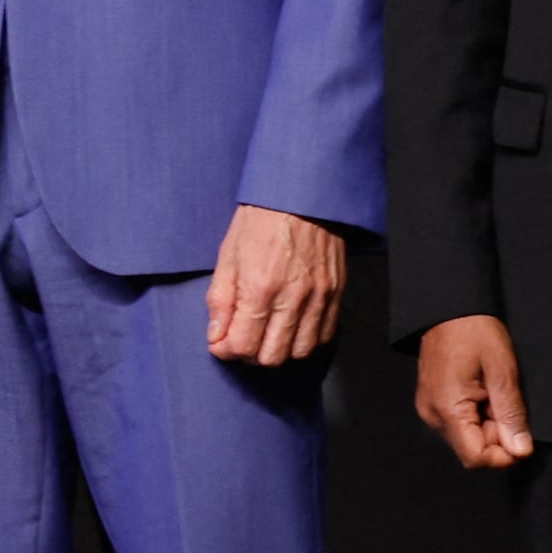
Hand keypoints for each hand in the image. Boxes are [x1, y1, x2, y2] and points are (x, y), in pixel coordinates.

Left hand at [206, 206, 346, 367]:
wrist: (301, 195)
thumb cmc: (261, 219)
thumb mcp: (228, 255)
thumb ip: (220, 300)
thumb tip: (216, 335)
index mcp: (260, 287)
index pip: (243, 345)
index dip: (226, 350)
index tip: (220, 343)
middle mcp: (292, 298)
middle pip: (272, 357)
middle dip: (250, 354)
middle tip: (242, 338)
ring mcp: (318, 298)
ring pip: (300, 352)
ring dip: (279, 350)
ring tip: (266, 333)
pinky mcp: (336, 294)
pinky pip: (324, 335)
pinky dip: (306, 339)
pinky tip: (291, 326)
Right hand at [413, 314, 531, 467]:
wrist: (449, 307)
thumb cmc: (473, 331)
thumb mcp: (503, 371)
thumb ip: (511, 414)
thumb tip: (521, 449)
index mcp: (448, 409)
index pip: (476, 458)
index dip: (503, 457)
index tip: (523, 440)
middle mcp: (433, 415)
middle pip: (471, 451)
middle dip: (497, 439)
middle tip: (509, 406)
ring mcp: (430, 409)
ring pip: (466, 438)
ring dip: (488, 427)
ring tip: (496, 395)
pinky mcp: (432, 402)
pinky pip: (459, 424)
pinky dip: (477, 418)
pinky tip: (485, 394)